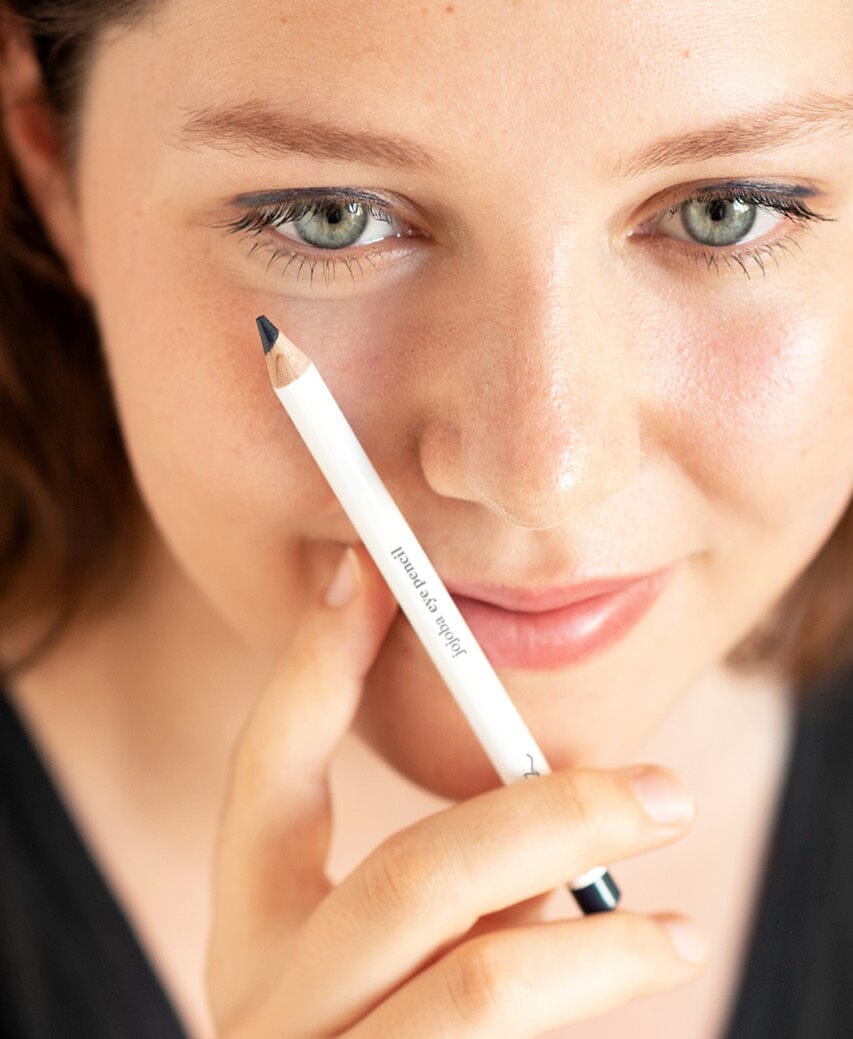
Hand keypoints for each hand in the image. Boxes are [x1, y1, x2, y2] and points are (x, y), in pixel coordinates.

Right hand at [206, 545, 705, 1037]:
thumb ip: (447, 880)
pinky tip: (634, 971)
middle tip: (659, 789)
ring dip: (599, 944)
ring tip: (677, 927)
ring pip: (481, 986)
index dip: (316, 661)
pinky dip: (587, 994)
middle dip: (546, 816)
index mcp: (250, 927)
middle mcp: (267, 1003)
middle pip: (411, 879)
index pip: (266, 766)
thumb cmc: (379, 1029)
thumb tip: (554, 807)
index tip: (371, 566)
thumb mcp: (388, 950)